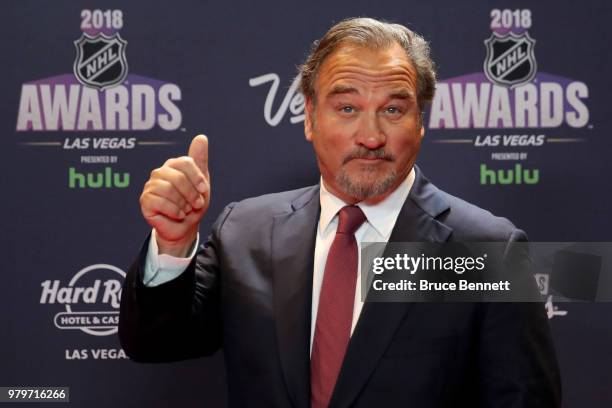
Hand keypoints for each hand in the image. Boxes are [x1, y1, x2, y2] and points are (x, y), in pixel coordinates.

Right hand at [140, 135, 209, 256]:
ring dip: (183, 203)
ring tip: (187, 210)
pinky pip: (160, 201)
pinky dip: (174, 211)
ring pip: (168, 189)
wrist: (185, 227)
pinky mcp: (145, 200)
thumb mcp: (201, 182)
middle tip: (197, 204)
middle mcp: (160, 172)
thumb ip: (200, 160)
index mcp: (174, 165)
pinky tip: (179, 214)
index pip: (185, 162)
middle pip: (178, 177)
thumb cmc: (193, 204)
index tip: (204, 190)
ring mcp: (151, 185)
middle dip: (191, 194)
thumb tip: (201, 137)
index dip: (197, 177)